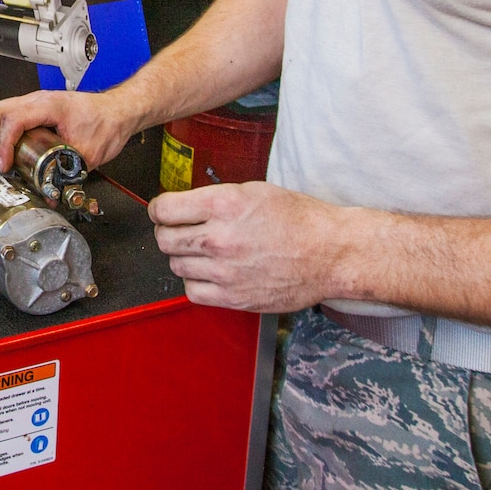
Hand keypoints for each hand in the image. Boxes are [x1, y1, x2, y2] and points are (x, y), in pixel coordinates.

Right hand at [0, 88, 137, 170]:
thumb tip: (49, 193)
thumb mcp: (89, 153)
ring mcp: (35, 101)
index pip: (14, 120)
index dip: (3, 143)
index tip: (3, 164)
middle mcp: (39, 99)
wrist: (119, 111)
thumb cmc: (108, 123)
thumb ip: (67, 173)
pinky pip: (5, 108)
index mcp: (50, 106)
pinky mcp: (36, 107)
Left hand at [149, 181, 355, 311]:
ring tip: (202, 252)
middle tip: (180, 231)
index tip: (164, 212)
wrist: (330, 253)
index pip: (164, 209)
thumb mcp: (254, 191)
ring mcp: (225, 271)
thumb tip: (185, 206)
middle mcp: (220, 238)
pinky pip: (192, 292)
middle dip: (168, 233)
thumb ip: (215, 199)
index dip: (160, 209)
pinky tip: (209, 274)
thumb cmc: (299, 220)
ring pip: (176, 266)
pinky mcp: (234, 297)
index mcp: (224, 205)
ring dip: (183, 258)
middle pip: (165, 239)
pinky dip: (195, 283)